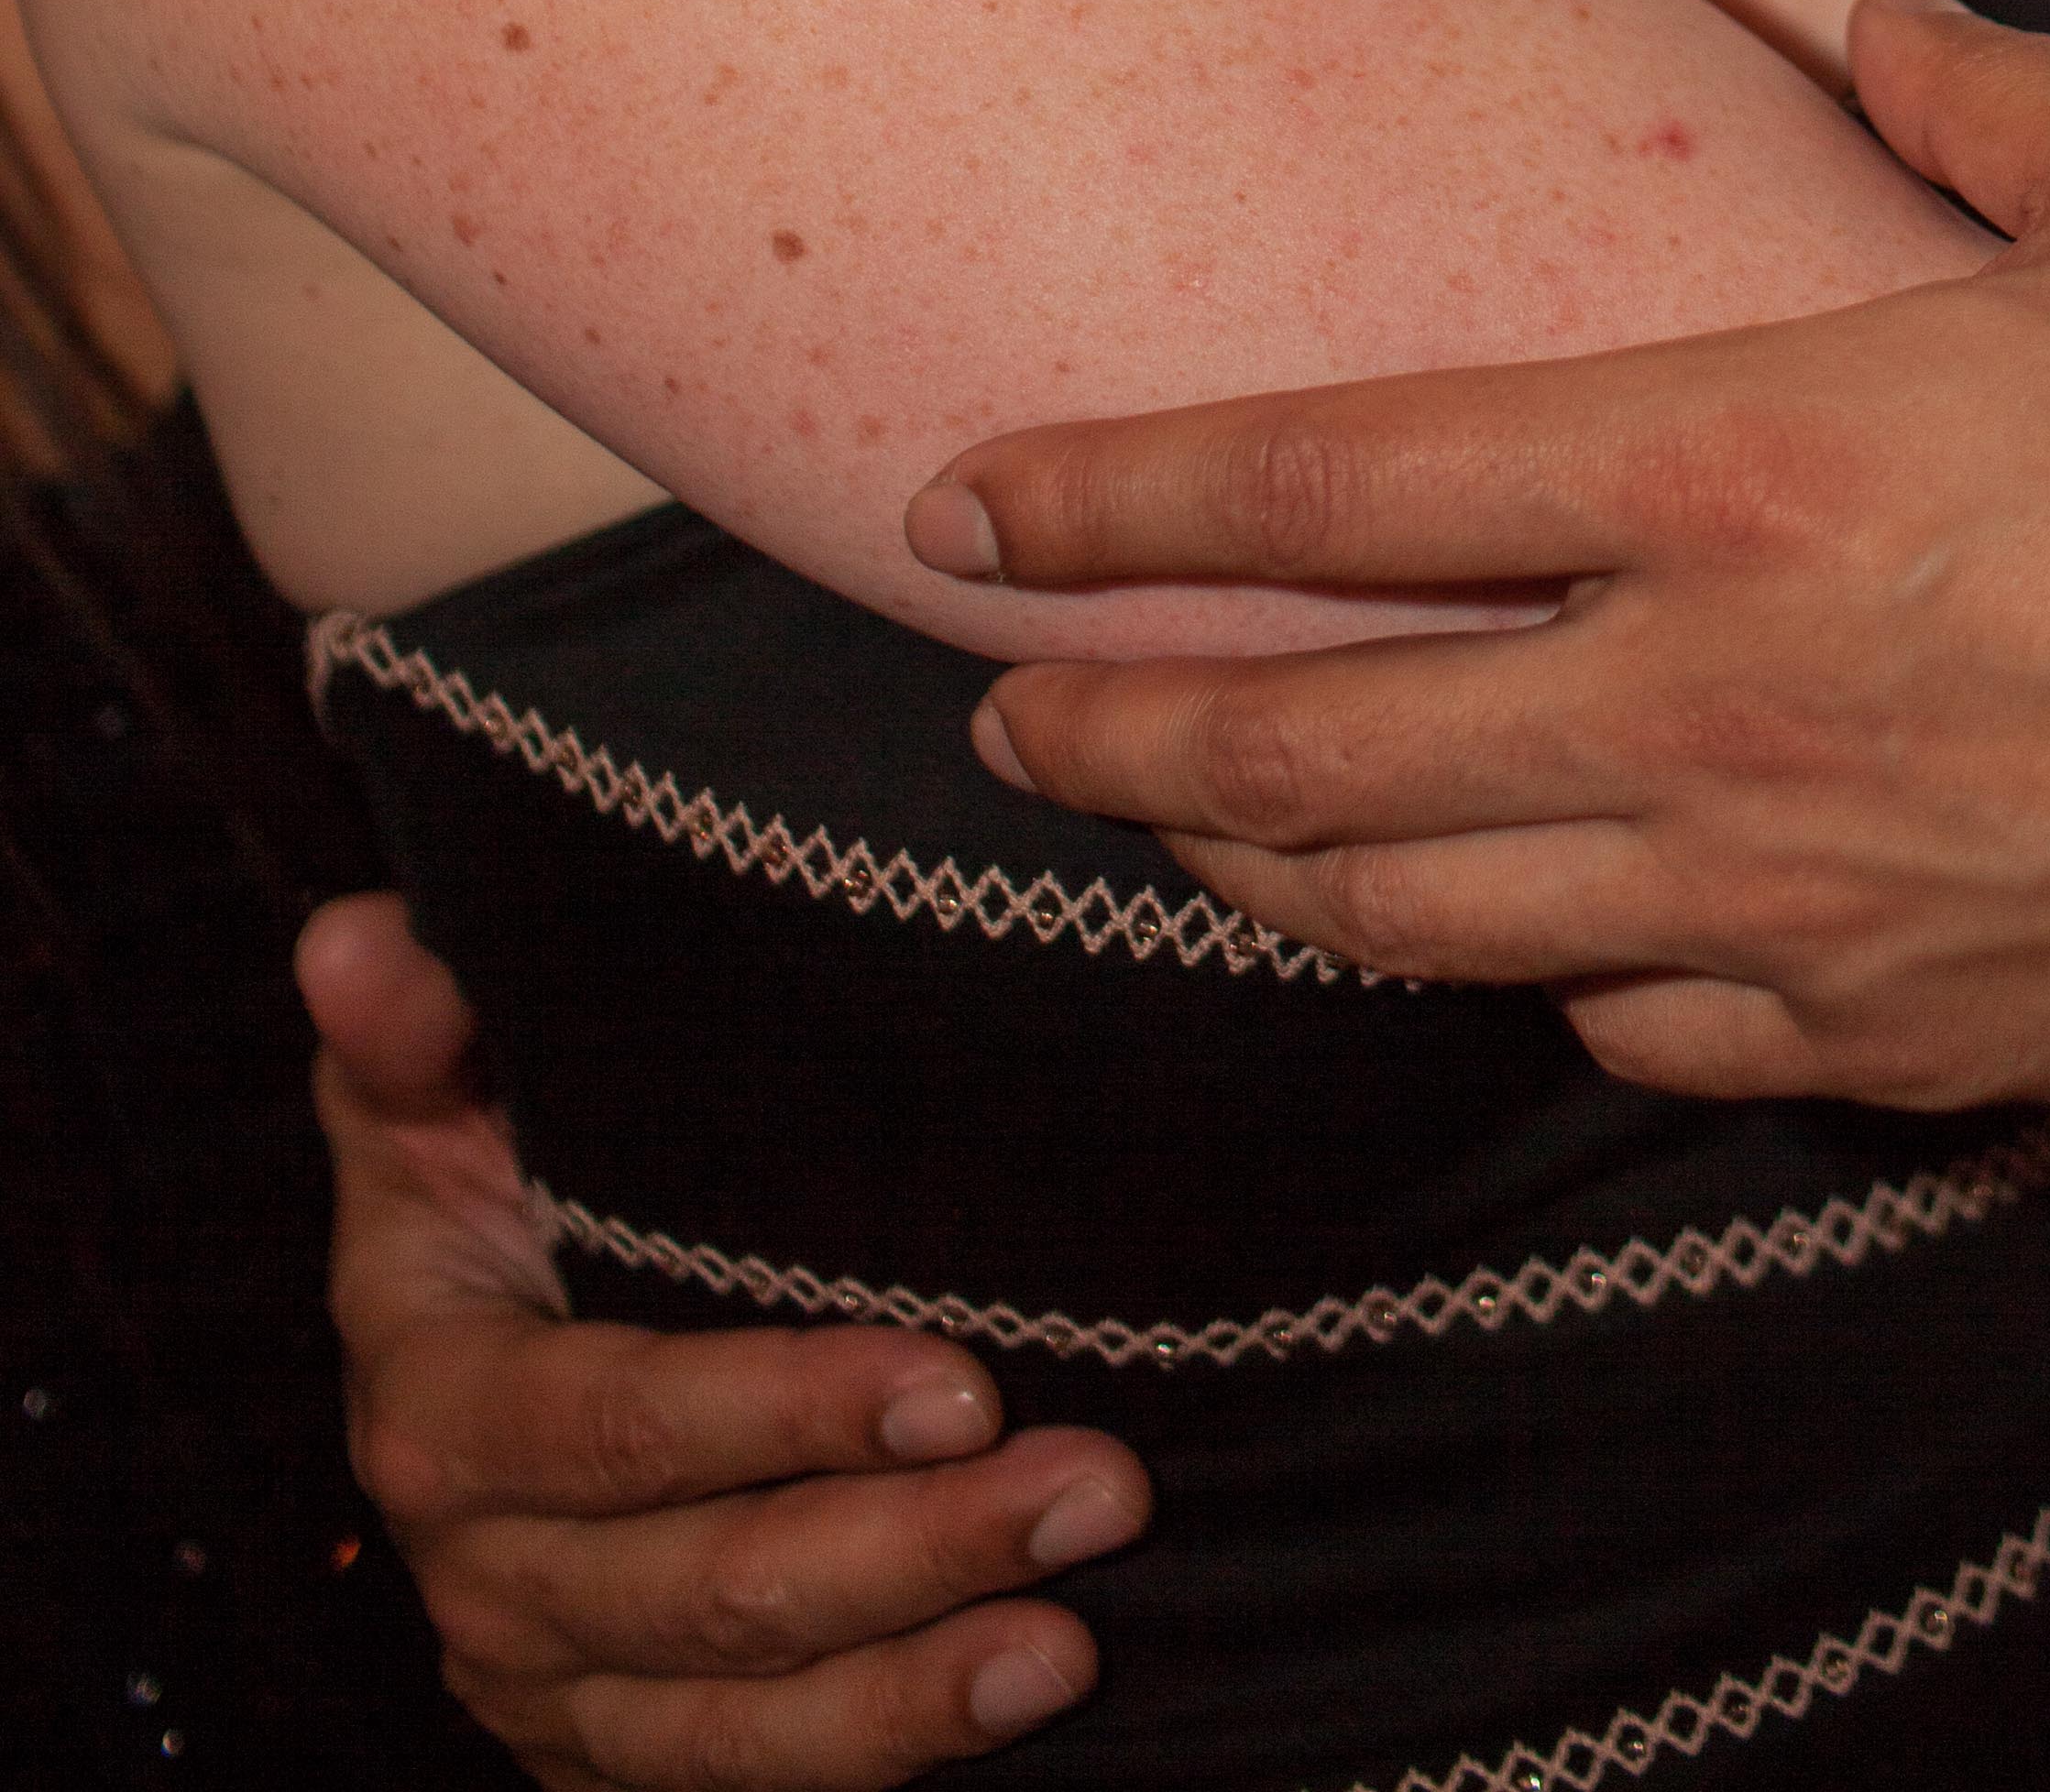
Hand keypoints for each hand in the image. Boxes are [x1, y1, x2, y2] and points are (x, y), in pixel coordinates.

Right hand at [303, 895, 1146, 1785]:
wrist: (487, 1347)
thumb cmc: (495, 1181)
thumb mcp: (436, 1101)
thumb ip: (412, 1031)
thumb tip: (354, 939)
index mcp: (442, 1409)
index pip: (617, 1428)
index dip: (781, 1413)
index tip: (954, 1381)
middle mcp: (486, 1574)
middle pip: (707, 1591)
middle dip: (910, 1548)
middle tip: (1096, 1484)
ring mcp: (555, 1688)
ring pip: (742, 1719)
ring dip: (923, 1674)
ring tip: (1079, 1622)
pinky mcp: (622, 1755)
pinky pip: (755, 1783)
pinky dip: (891, 1746)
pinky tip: (1023, 1692)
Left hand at [908, 0, 2049, 1123]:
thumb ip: (1984, 98)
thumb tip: (1878, 22)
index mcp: (1754, 467)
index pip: (1344, 484)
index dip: (1126, 497)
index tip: (973, 509)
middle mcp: (1715, 701)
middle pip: (1309, 751)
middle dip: (1115, 730)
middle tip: (1009, 712)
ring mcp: (1782, 895)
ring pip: (1420, 920)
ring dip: (1262, 873)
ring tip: (1178, 831)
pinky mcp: (1875, 1035)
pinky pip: (1619, 1027)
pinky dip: (1520, 977)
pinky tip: (1495, 939)